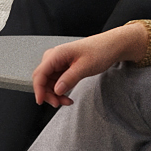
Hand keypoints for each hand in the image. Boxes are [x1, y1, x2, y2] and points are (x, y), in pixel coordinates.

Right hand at [27, 21, 150, 109]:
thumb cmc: (100, 51)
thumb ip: (69, 79)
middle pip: (42, 79)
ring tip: (67, 101)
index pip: (40, 74)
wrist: (111, 46)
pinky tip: (67, 95)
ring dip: (55, 94)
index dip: (38, 89)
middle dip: (48, 93)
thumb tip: (56, 90)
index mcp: (56, 54)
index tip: (40, 101)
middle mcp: (54, 58)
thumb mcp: (85, 67)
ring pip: (48, 82)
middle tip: (59, 104)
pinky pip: (56, 81)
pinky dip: (60, 90)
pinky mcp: (63, 67)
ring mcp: (58, 62)